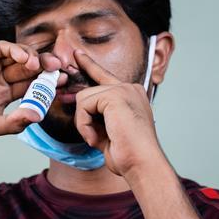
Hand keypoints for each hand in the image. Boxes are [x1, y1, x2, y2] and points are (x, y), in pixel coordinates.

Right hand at [0, 41, 60, 138]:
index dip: (46, 84)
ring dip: (33, 58)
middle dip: (45, 68)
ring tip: (42, 65)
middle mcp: (0, 78)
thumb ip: (16, 123)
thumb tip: (39, 117)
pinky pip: (3, 48)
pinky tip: (26, 59)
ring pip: (19, 56)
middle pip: (29, 69)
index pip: (31, 86)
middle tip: (60, 68)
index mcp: (4, 94)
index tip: (62, 82)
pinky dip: (17, 51)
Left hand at [73, 49, 160, 176]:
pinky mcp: (115, 95)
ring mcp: (123, 89)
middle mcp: (129, 88)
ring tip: (97, 140)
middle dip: (83, 116)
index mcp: (131, 94)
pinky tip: (95, 138)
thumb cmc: (127, 153)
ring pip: (83, 99)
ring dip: (84, 124)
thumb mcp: (108, 130)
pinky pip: (84, 105)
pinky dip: (84, 124)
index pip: (104, 76)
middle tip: (92, 137)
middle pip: (88, 92)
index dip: (89, 65)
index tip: (77, 55)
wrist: (141, 163)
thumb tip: (76, 103)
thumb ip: (96, 115)